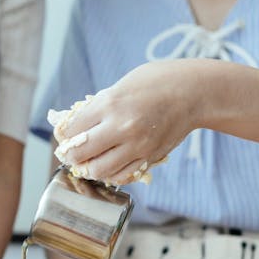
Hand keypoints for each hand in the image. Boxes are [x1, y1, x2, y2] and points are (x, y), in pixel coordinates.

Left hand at [50, 60, 199, 184]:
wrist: (194, 92)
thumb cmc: (156, 83)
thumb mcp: (121, 85)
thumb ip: (97, 107)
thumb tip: (72, 125)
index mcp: (110, 103)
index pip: (72, 129)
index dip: (64, 135)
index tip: (65, 137)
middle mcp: (122, 127)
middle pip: (80, 154)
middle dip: (71, 156)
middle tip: (71, 154)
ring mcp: (137, 146)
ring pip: (99, 171)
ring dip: (89, 169)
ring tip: (89, 162)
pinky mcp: (148, 158)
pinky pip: (120, 176)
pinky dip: (110, 174)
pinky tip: (108, 165)